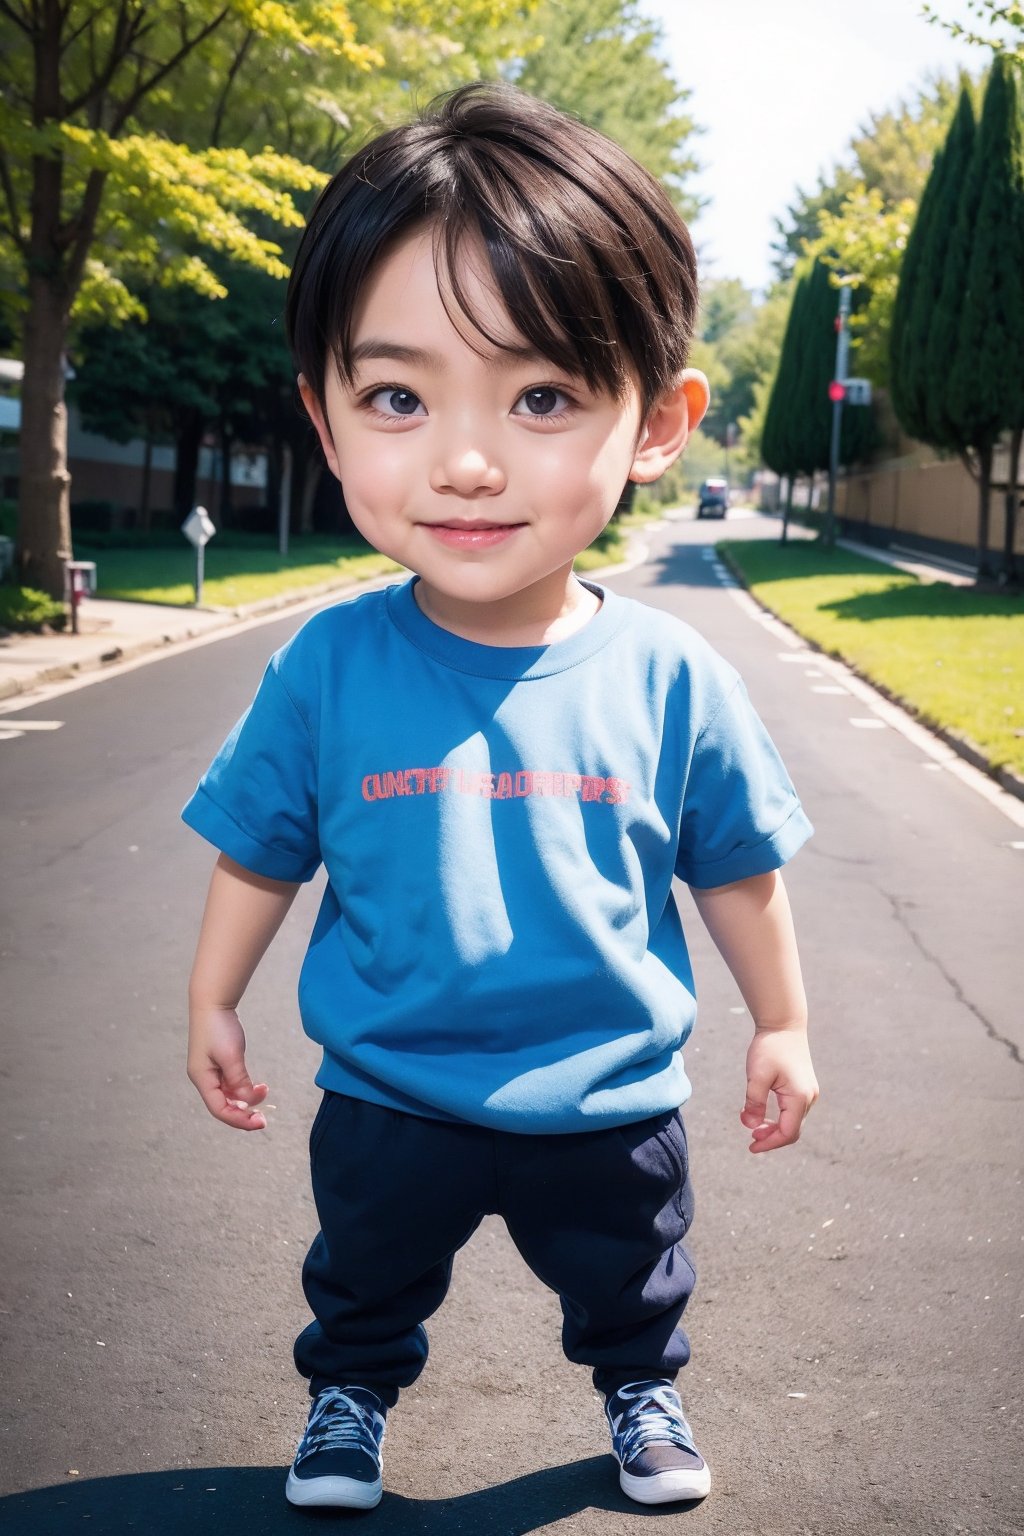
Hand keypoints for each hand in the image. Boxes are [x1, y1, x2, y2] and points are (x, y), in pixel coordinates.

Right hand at [187, 1004, 268, 1130]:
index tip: (260, 1122)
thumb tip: (247, 1101)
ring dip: (246, 1099)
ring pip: (229, 1096)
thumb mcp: (231, 1055)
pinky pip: (231, 1084)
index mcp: (202, 1079)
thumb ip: (239, 1081)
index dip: (239, 1119)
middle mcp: (204, 1079)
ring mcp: (211, 1072)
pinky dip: (244, 1088)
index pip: (219, 1110)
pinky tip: (258, 1086)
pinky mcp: (218, 1064)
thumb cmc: (218, 1026)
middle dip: (244, 1112)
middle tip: (264, 1116)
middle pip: (223, 1106)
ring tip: (264, 1091)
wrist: (212, 1002)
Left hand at [741, 1027, 817, 1153]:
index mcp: (800, 1097)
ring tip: (754, 1127)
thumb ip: (754, 1103)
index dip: (769, 1143)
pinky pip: (793, 1110)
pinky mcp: (804, 1087)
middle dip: (771, 1138)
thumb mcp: (757, 1076)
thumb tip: (750, 1126)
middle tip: (751, 1140)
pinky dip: (779, 1117)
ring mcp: (808, 1092)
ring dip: (774, 1128)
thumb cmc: (770, 1048)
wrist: (784, 1025)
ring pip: (793, 1121)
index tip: (751, 1147)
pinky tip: (763, 1115)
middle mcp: (809, 1098)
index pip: (787, 1133)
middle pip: (792, 1130)